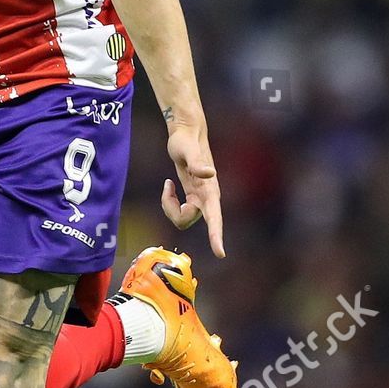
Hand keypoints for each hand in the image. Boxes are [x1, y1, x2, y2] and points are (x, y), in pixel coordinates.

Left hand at [161, 124, 224, 258]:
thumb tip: (210, 173)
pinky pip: (177, 211)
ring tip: (168, 184)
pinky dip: (168, 201)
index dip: (216, 235)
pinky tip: (169, 185)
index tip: (220, 253)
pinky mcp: (191, 198)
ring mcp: (199, 200)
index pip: (215, 218)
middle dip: (173, 210)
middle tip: (168, 184)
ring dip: (168, 204)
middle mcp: (207, 198)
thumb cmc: (186, 141)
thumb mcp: (188, 150)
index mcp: (209, 191)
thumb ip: (197, 162)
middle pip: (186, 220)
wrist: (186, 134)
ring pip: (180, 217)